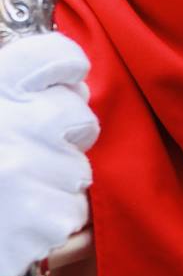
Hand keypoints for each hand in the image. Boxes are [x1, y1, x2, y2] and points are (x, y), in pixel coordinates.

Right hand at [0, 33, 97, 275]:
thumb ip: (10, 94)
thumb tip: (73, 85)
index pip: (54, 55)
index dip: (66, 67)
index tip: (64, 80)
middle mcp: (12, 125)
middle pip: (80, 117)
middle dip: (65, 136)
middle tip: (27, 151)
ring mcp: (28, 173)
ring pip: (78, 170)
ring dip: (53, 182)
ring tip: (9, 191)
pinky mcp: (44, 219)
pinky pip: (72, 212)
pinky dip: (50, 219)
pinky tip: (13, 220)